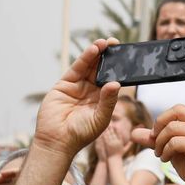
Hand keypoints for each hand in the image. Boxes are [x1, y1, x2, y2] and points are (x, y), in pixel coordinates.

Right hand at [32, 39, 121, 158]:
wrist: (57, 141)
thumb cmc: (81, 133)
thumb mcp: (100, 118)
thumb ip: (108, 101)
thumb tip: (116, 83)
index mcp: (103, 99)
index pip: (112, 79)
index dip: (119, 68)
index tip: (127, 56)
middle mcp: (91, 91)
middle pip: (101, 70)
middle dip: (108, 57)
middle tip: (116, 43)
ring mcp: (78, 86)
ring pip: (89, 66)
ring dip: (97, 53)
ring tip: (105, 43)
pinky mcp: (64, 84)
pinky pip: (77, 69)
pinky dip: (85, 58)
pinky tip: (94, 50)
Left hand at [134, 57, 184, 184]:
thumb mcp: (172, 149)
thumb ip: (155, 138)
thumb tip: (135, 132)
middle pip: (175, 109)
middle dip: (159, 124)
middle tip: (156, 139)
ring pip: (171, 126)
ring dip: (160, 141)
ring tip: (160, 153)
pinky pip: (173, 140)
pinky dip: (164, 151)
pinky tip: (167, 159)